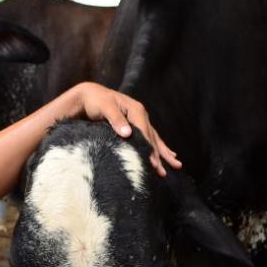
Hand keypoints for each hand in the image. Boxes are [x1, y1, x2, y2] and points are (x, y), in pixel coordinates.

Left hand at [67, 83, 182, 176]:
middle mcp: (141, 114)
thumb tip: (127, 133)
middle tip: (162, 171)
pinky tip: (169, 154)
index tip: (152, 163)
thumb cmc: (96, 101)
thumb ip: (116, 120)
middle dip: (159, 155)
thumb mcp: (105, 107)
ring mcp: (140, 120)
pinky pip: (151, 138)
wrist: (90, 95)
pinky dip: (160, 147)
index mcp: (136, 110)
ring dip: (164, 154)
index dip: (148, 148)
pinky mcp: (136, 124)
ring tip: (176, 165)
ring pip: (154, 139)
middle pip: (152, 138)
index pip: (145, 133)